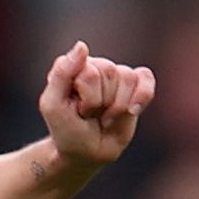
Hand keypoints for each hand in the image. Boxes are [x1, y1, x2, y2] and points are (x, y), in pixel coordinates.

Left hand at [40, 41, 154, 168]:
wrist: (85, 152)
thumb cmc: (66, 130)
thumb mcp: (53, 106)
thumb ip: (62, 74)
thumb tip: (82, 46)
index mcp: (73, 66)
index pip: (89, 71)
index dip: (86, 97)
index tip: (75, 110)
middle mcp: (95, 66)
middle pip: (109, 73)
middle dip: (100, 103)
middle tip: (88, 115)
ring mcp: (116, 76)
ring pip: (128, 79)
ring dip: (117, 107)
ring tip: (103, 117)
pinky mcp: (135, 86)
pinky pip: (146, 79)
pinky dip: (141, 96)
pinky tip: (132, 111)